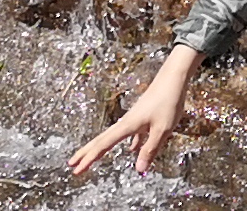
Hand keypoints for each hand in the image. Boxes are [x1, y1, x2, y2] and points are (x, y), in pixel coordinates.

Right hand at [71, 50, 200, 176]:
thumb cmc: (169, 101)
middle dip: (86, 153)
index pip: (103, 145)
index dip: (89, 159)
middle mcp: (126, 122)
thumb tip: (139, 170)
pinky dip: (129, 143)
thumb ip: (150, 149)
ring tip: (93, 157)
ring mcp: (133, 119)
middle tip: (72, 165)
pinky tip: (132, 149)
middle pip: (102, 140)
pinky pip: (130, 133)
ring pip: (113, 136)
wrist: (174, 77)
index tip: (76, 170)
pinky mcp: (143, 116)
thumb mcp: (162, 129)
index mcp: (127, 126)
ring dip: (102, 147)